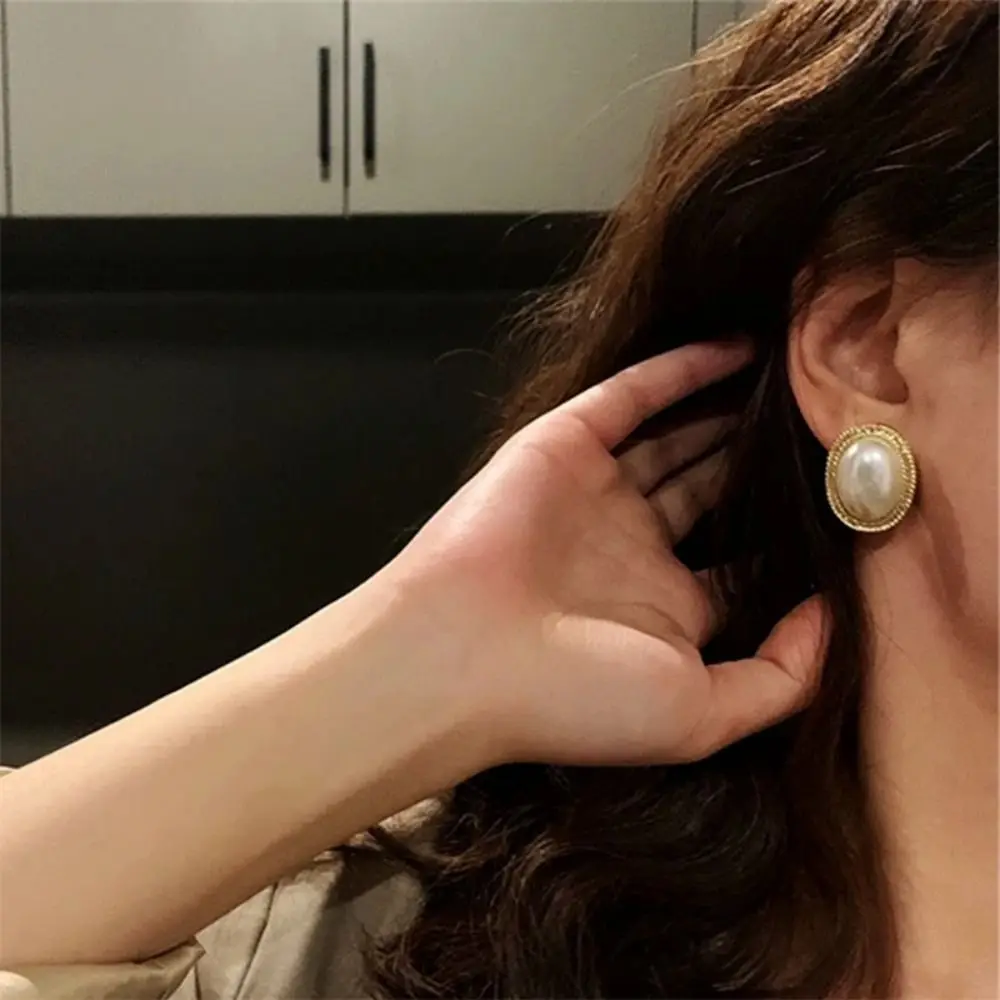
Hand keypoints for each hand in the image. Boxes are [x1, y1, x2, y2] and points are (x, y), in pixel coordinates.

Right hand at [382, 341, 827, 768]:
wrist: (458, 656)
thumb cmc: (573, 698)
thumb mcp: (701, 714)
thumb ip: (782, 676)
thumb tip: (833, 615)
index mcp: (663, 611)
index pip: (741, 564)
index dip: (793, 538)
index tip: (850, 504)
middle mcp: (630, 549)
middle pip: (711, 491)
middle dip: (759, 464)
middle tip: (823, 428)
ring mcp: (594, 493)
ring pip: (676, 439)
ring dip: (728, 411)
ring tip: (790, 381)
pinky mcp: (563, 444)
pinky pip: (633, 395)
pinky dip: (683, 370)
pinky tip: (739, 349)